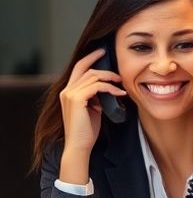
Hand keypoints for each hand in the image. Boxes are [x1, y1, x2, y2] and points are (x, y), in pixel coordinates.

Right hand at [57, 49, 126, 183]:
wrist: (79, 145)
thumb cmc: (87, 130)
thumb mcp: (93, 108)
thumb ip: (96, 96)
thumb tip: (108, 87)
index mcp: (68, 92)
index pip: (78, 68)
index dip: (90, 58)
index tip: (102, 52)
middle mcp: (66, 90)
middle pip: (86, 69)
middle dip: (103, 66)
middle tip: (119, 70)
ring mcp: (70, 94)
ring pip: (93, 76)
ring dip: (111, 79)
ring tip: (122, 84)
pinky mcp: (77, 99)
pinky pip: (97, 86)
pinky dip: (110, 88)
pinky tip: (120, 94)